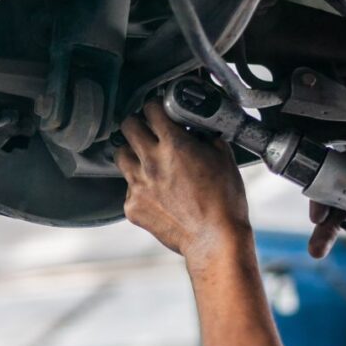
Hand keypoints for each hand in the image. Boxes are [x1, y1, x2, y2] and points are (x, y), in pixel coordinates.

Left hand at [114, 101, 251, 270]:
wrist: (216, 239)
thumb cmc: (224, 202)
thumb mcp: (224, 158)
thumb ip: (207, 137)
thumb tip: (199, 129)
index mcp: (173, 144)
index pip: (150, 109)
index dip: (155, 106)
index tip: (158, 110)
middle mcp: (150, 161)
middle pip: (128, 127)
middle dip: (138, 124)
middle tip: (147, 130)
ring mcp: (138, 185)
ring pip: (120, 155)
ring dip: (132, 153)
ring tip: (146, 159)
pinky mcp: (132, 206)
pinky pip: (127, 188)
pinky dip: (138, 186)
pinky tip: (153, 190)